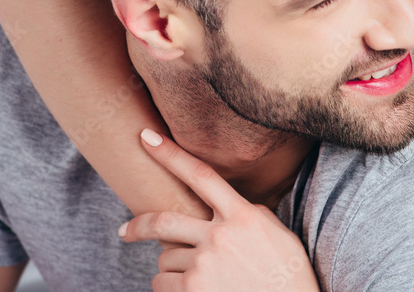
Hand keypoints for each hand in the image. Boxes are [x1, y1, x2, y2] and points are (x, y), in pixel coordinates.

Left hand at [119, 129, 319, 291]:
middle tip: (124, 231)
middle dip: (137, 226)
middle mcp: (221, 236)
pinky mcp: (193, 291)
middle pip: (164, 221)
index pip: (201, 175)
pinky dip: (169, 287)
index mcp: (243, 215)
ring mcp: (205, 265)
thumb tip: (226, 205)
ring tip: (201, 278)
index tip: (146, 137)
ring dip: (174, 267)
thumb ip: (249, 215)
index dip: (170, 154)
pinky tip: (193, 290)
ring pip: (165, 258)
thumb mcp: (277, 233)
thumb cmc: (288, 276)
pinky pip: (162, 283)